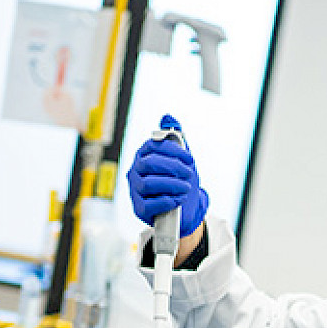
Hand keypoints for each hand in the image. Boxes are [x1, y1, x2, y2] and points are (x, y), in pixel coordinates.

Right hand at [127, 113, 208, 235]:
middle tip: (189, 173)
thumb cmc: (180, 182)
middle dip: (173, 167)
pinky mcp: (139, 208)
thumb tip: (168, 117)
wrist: (186, 210)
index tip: (190, 159)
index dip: (173, 150)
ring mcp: (135, 190)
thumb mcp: (182, 159)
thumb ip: (176, 138)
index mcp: (144, 156)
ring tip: (186, 188)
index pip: (153, 146)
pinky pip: (150, 204)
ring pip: (149, 183)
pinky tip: (178, 200)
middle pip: (149, 164)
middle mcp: (136, 171)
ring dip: (172, 185)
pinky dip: (168, 201)